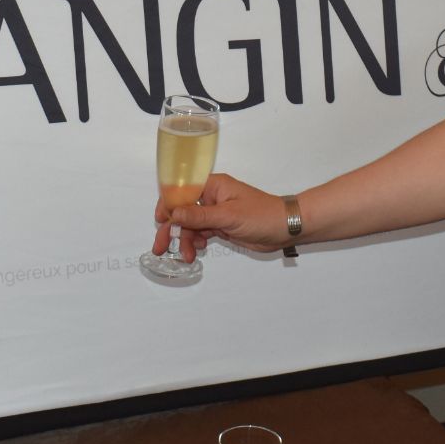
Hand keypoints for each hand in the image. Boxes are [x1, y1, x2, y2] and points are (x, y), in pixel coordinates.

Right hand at [151, 173, 292, 261]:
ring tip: (188, 257)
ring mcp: (216, 212)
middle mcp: (212, 197)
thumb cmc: (261, 215)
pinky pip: (202, 232)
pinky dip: (197, 241)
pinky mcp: (222, 226)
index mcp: (213, 185)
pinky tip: (199, 250)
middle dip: (172, 229)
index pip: (182, 190)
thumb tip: (174, 213)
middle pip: (184, 211)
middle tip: (160, 248)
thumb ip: (200, 215)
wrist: (285, 228)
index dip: (168, 204)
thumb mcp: (228, 216)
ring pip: (192, 225)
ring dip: (186, 240)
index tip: (159, 221)